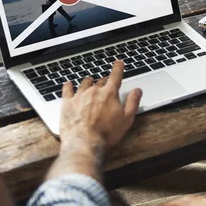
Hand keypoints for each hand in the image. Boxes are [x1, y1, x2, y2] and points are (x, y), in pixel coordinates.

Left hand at [49, 61, 141, 181]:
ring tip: (90, 83)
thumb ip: (133, 102)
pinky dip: (68, 85)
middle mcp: (94, 91)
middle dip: (104, 81)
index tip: (118, 63)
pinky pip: (67, 89)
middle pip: (100, 80)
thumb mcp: (127, 119)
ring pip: (85, 83)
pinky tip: (69, 84)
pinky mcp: (67, 103)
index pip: (115, 76)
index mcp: (109, 94)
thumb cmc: (107, 134)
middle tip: (106, 84)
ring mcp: (79, 96)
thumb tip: (137, 90)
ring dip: (89, 82)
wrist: (84, 143)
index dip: (118, 68)